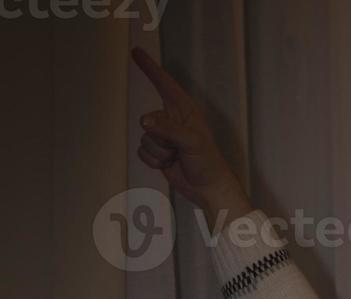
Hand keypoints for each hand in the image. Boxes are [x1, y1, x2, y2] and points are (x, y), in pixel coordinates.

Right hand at [130, 47, 250, 227]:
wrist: (208, 188)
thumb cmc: (208, 163)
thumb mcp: (191, 142)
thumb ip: (168, 129)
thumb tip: (145, 122)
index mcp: (184, 111)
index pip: (164, 84)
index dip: (150, 68)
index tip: (136, 52)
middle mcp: (172, 120)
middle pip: (148, 120)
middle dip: (160, 138)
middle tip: (178, 149)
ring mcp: (164, 136)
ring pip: (145, 139)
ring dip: (159, 152)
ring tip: (177, 157)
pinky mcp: (158, 152)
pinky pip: (142, 152)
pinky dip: (154, 161)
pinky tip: (170, 164)